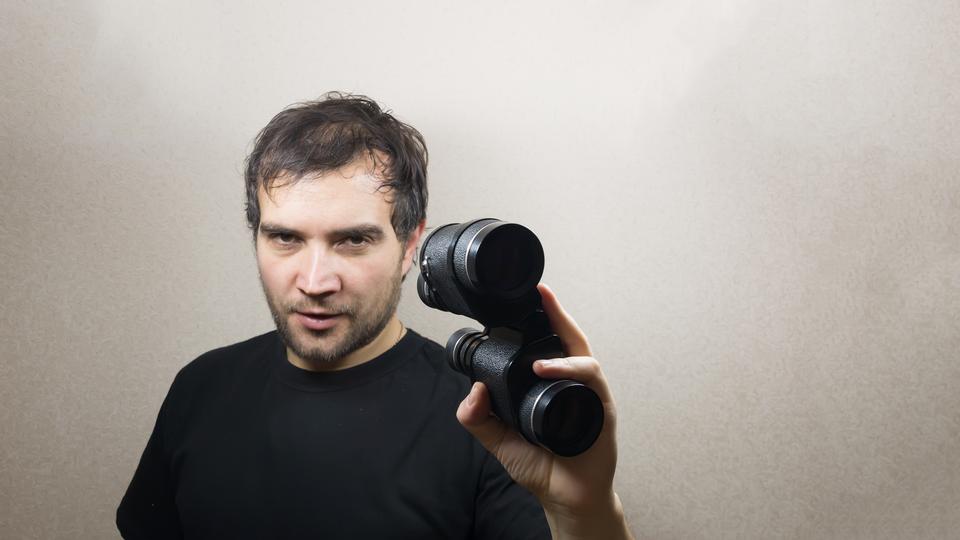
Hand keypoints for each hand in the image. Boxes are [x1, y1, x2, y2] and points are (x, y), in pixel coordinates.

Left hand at [457, 284, 632, 538]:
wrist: (566, 498)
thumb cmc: (541, 467)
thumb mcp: (499, 441)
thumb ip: (479, 418)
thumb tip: (472, 389)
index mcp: (551, 384)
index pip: (548, 344)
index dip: (542, 319)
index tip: (530, 296)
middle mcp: (573, 383)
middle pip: (571, 339)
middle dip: (558, 314)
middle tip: (543, 293)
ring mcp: (589, 395)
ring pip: (583, 357)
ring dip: (562, 353)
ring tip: (537, 363)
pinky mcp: (602, 411)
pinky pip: (591, 383)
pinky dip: (571, 373)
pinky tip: (551, 373)